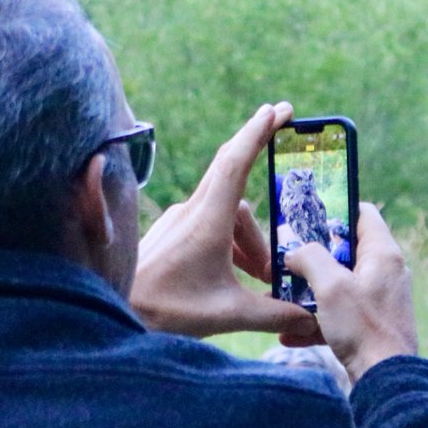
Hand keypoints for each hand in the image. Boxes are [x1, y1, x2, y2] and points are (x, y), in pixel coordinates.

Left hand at [130, 102, 319, 341]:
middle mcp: (192, 211)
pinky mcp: (170, 231)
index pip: (236, 161)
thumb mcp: (229, 314)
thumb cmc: (167, 311)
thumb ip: (275, 314)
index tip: (280, 110)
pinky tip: (235, 276)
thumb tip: (313, 317)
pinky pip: (210, 224)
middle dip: (262, 180)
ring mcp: (178, 219)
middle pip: (238, 187)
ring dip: (249, 240)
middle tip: (288, 172)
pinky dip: (230, 243)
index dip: (260, 132)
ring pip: (226, 213)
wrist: (114, 314)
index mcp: (208, 221)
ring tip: (261, 277)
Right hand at [284, 203, 417, 382]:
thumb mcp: (331, 286)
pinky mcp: (369, 324)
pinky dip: (316, 321)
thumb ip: (310, 258)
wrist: (385, 381)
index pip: (362, 213)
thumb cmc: (364, 329)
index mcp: (382, 254)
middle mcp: (384, 272)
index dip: (334, 209)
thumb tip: (295, 252)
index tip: (305, 217)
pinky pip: (338, 314)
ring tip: (278, 299)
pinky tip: (289, 335)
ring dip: (307, 293)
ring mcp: (377, 299)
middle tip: (282, 263)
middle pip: (343, 251)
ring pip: (336, 285)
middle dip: (310, 258)